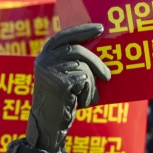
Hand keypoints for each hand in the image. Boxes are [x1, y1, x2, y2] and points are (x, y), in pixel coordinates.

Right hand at [26, 24, 110, 152]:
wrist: (50, 124)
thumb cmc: (63, 101)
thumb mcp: (67, 77)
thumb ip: (75, 63)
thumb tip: (101, 49)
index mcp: (45, 55)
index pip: (65, 35)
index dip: (82, 30)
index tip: (100, 28)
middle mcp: (44, 60)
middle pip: (78, 50)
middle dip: (96, 62)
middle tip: (108, 76)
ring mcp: (48, 70)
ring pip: (82, 66)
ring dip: (91, 83)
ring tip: (89, 96)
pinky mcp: (57, 82)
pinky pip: (84, 79)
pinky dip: (88, 92)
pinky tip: (82, 102)